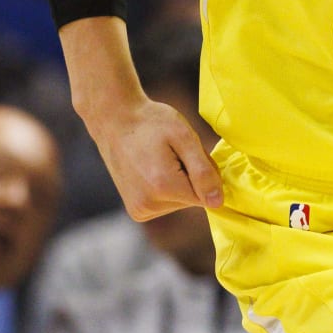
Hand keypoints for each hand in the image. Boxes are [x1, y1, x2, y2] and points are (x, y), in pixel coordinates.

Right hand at [92, 94, 221, 218]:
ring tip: (158, 160)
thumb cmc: (150, 122)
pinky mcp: (137, 211)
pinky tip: (151, 171)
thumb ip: (203, 171)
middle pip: (192, 199)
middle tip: (170, 154)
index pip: (207, 194)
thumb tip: (217, 202)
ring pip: (180, 202)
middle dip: (189, 177)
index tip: (185, 153)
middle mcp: (149, 205)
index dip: (203, 172)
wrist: (115, 120)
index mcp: (163, 186)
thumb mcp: (184, 137)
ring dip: (177, 183)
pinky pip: (166, 204)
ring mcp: (140, 210)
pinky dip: (165, 189)